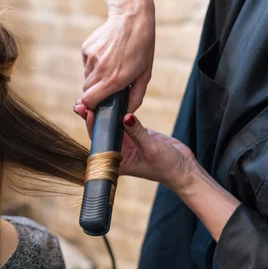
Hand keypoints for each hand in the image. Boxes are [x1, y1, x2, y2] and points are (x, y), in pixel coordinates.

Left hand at [74, 106, 196, 191]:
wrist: (184, 170)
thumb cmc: (168, 167)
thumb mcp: (152, 148)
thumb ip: (137, 132)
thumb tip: (125, 116)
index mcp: (117, 162)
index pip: (99, 142)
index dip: (92, 127)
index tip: (87, 112)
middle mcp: (118, 152)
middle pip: (101, 133)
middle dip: (93, 117)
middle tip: (83, 102)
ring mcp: (126, 143)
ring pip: (111, 126)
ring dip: (104, 113)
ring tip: (94, 98)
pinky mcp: (135, 135)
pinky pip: (124, 121)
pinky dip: (118, 112)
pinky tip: (111, 101)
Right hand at [80, 4, 154, 112]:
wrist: (131, 18)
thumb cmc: (141, 48)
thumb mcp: (145, 75)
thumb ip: (134, 98)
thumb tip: (124, 116)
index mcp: (115, 79)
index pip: (89, 101)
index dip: (91, 106)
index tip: (97, 105)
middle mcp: (101, 70)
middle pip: (86, 92)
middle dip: (94, 93)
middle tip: (107, 85)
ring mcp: (92, 58)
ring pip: (86, 78)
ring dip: (95, 78)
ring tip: (110, 66)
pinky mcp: (86, 49)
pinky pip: (86, 64)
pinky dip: (93, 64)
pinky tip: (106, 55)